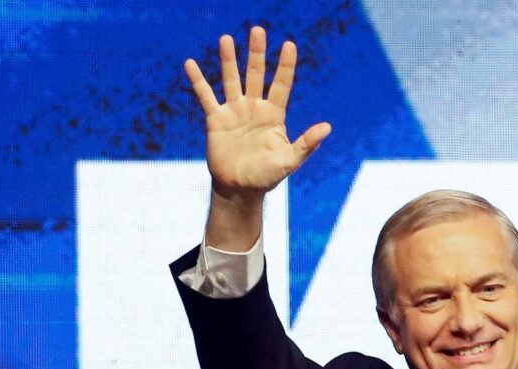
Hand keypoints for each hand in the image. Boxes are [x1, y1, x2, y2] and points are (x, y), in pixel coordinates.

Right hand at [183, 27, 330, 199]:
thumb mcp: (290, 160)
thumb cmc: (267, 176)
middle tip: (258, 30)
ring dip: (228, 59)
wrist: (240, 189)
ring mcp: (234, 111)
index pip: (281, 84)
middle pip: (256, 74)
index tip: (289, 45)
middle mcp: (254, 108)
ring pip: (231, 79)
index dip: (285, 65)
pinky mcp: (216, 119)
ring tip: (226, 38)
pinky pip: (206, 96)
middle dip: (257, 53)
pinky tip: (190, 63)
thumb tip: (327, 127)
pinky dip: (198, 81)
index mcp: (274, 115)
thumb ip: (307, 143)